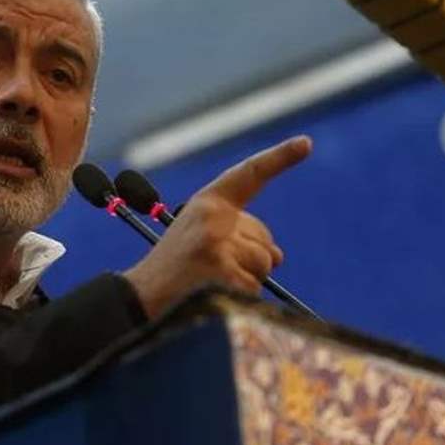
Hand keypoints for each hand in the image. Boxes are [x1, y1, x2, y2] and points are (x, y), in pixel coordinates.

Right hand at [122, 135, 311, 318]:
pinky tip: (216, 298)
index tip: (305, 143)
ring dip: (246, 279)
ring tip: (212, 282)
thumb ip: (237, 234)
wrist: (139, 300)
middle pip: (264, 238)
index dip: (280, 158)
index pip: (250, 175)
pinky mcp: (223, 276)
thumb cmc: (173, 269)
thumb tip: (277, 256)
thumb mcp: (200, 236)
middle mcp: (214, 218)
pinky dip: (241, 299)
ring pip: (263, 264)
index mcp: (207, 203)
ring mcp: (218, 246)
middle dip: (252, 257)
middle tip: (215, 268)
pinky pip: (255, 289)